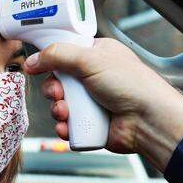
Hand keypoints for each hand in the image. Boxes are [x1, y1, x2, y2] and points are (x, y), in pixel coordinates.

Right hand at [24, 38, 182, 170]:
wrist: (149, 120)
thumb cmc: (131, 85)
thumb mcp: (91, 60)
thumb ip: (58, 55)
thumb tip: (33, 60)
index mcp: (98, 56)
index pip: (66, 55)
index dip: (51, 61)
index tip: (38, 67)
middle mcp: (95, 78)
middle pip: (59, 82)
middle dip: (53, 91)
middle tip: (59, 94)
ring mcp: (94, 102)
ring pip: (62, 105)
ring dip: (58, 110)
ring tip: (65, 113)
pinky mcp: (93, 124)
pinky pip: (69, 126)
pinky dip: (65, 128)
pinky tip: (68, 127)